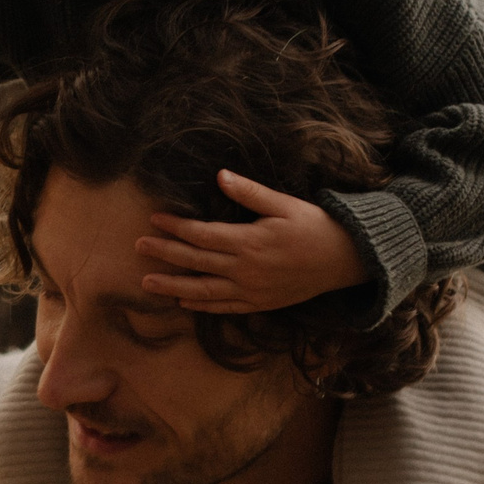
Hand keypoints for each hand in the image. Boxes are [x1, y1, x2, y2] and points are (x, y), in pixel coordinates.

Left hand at [134, 169, 367, 312]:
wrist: (345, 260)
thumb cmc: (315, 227)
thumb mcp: (284, 204)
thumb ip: (250, 193)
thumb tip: (220, 175)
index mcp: (249, 242)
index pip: (202, 234)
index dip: (175, 227)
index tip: (154, 219)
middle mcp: (246, 270)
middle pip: (195, 261)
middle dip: (164, 254)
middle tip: (138, 247)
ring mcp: (251, 290)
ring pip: (203, 291)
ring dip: (173, 287)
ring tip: (147, 283)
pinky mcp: (259, 303)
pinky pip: (224, 307)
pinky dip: (202, 305)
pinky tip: (184, 302)